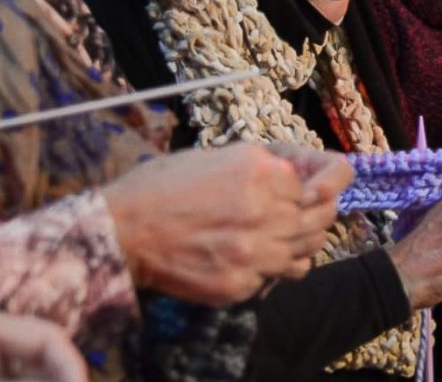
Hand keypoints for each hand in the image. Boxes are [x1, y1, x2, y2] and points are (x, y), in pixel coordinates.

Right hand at [102, 143, 351, 306]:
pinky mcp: (240, 284)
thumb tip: (298, 177)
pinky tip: (255, 258)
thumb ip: (264, 165)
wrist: (121, 231)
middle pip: (320, 218)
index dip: (305, 187)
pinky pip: (277, 276)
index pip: (313, 185)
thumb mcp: (218, 156)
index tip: (296, 190)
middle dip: (315, 214)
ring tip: (282, 235)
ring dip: (301, 242)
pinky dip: (273, 267)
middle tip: (304, 214)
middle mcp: (265, 211)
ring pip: (306, 250)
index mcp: (261, 171)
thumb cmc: (162, 186)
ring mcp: (254, 252)